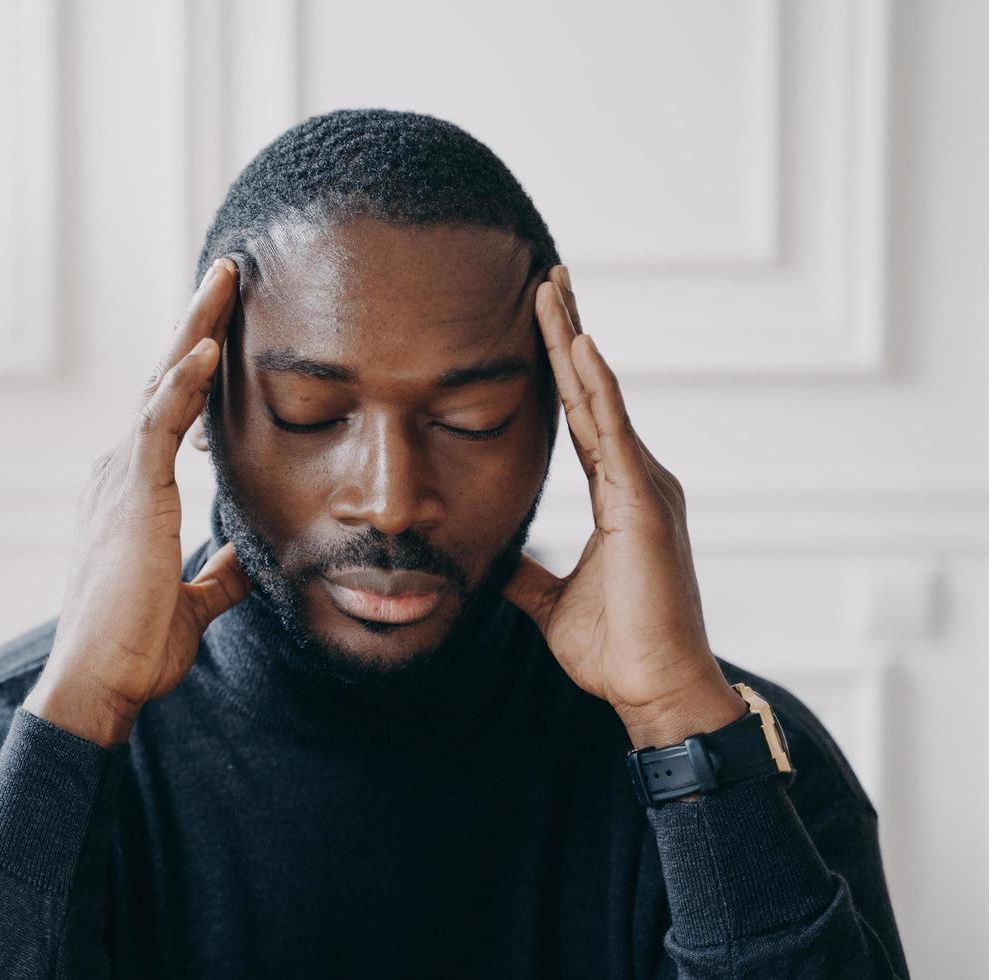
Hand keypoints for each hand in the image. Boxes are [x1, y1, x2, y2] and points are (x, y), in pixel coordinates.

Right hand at [24, 258, 252, 745]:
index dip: (196, 367)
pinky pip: (158, 422)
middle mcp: (118, 471)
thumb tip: (245, 562)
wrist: (98, 680)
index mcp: (131, 492)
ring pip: (161, 385)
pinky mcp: (132, 493)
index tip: (225, 328)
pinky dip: (184, 382)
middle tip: (227, 275)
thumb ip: (217, 573)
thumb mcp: (192, 602)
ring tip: (224, 281)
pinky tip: (209, 347)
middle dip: (196, 325)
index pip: (169, 412)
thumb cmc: (134, 646)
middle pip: (163, 381)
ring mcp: (120, 477)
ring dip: (195, 330)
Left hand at [501, 266, 745, 749]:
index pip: (581, 416)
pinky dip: (598, 387)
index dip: (561, 368)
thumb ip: (526, 573)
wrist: (655, 692)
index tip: (542, 320)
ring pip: (602, 398)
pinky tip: (581, 346)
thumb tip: (493, 561)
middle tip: (546, 278)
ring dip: (576, 342)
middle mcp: (637, 480)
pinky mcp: (644, 505)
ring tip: (552, 290)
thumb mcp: (550, 603)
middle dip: (568, 334)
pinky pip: (615, 434)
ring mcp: (645, 487)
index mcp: (618, 495)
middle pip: (593, 392)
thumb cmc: (617, 651)